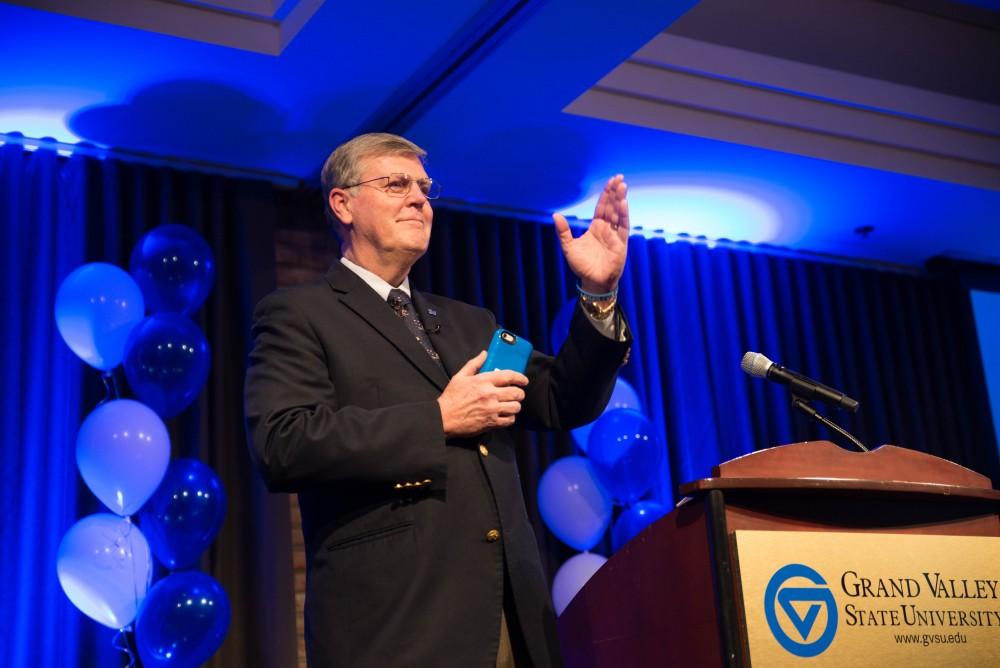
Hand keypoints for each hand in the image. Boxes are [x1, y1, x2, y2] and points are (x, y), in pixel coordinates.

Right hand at [437, 351, 528, 436]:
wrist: (443, 417)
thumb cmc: (451, 397)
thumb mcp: (460, 376)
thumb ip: (474, 364)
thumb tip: (484, 353)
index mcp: (483, 381)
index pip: (508, 376)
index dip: (520, 378)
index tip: (524, 380)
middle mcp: (490, 394)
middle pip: (516, 393)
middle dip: (520, 393)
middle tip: (517, 394)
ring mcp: (492, 409)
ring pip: (515, 407)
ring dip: (515, 406)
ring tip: (511, 405)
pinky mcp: (491, 422)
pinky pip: (509, 420)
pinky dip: (510, 418)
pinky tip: (506, 415)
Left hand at [553, 174, 628, 293]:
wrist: (592, 282)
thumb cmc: (581, 266)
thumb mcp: (568, 247)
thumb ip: (564, 231)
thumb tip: (555, 215)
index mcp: (596, 227)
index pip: (602, 207)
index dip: (605, 194)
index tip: (610, 181)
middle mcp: (607, 229)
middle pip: (612, 207)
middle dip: (615, 192)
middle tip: (618, 178)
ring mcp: (615, 235)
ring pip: (618, 214)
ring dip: (620, 200)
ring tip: (622, 186)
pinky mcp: (621, 243)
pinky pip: (623, 226)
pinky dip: (623, 215)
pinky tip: (623, 203)